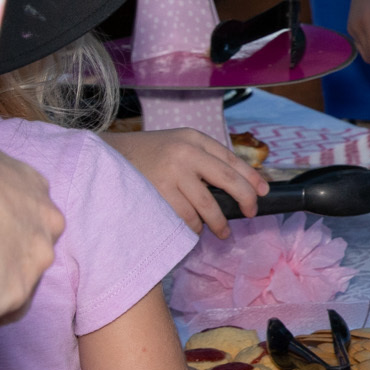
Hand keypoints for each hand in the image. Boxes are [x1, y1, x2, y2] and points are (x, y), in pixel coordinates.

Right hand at [104, 128, 267, 238]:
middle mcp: (185, 153)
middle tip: (250, 214)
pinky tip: (194, 229)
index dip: (252, 178)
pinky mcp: (157, 194)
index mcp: (194, 138)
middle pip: (228, 181)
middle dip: (245, 200)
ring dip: (217, 223)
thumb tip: (242, 184)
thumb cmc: (148, 154)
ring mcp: (171, 173)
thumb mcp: (178, 144)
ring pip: (207, 206)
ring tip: (221, 230)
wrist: (105, 157)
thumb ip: (205, 159)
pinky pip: (185, 218)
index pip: (232, 160)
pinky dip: (193, 228)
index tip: (264, 193)